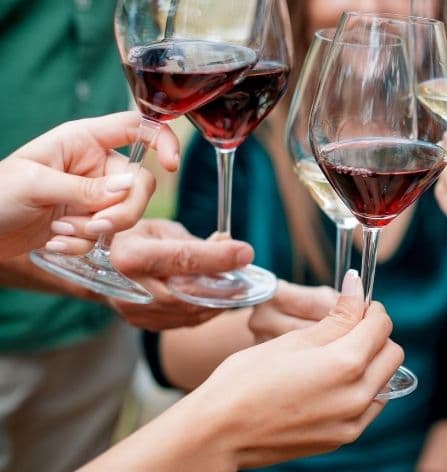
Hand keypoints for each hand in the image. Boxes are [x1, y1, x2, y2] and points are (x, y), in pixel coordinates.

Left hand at [0, 112, 179, 258]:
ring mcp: (94, 194)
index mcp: (84, 140)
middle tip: (95, 227)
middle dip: (122, 211)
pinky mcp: (89, 221)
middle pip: (139, 183)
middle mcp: (96, 165)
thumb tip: (128, 188)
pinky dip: (83, 245)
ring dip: (95, 231)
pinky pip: (106, 235)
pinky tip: (55, 243)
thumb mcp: (36, 185)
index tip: (170, 165)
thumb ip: (84, 188)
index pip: (137, 127)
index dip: (161, 140)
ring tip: (59, 233)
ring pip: (126, 214)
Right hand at [106, 219, 254, 329]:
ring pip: (190, 311)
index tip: (246, 252)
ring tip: (238, 284)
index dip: (218, 257)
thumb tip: (227, 245)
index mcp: (130, 256)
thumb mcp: (158, 228)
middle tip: (248, 274)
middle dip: (225, 284)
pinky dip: (206, 309)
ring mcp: (135, 311)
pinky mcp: (143, 324)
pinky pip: (185, 321)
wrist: (92, 267)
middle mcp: (131, 288)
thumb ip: (192, 240)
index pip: (182, 259)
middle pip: (190, 292)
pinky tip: (218, 297)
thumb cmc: (130, 238)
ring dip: (220, 299)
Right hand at [194, 270, 401, 466]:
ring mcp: (352, 422)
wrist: (218, 433)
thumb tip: (357, 288)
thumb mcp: (293, 340)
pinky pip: (370, 406)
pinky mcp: (342, 438)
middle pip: (392, 353)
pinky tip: (332, 379)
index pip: (381, 326)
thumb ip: (336, 317)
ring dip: (371, 361)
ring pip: (384, 380)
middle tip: (346, 326)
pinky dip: (362, 387)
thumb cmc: (246, 380)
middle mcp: (357, 397)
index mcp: (346, 365)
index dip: (369, 308)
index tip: (354, 302)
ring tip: (336, 353)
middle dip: (375, 334)